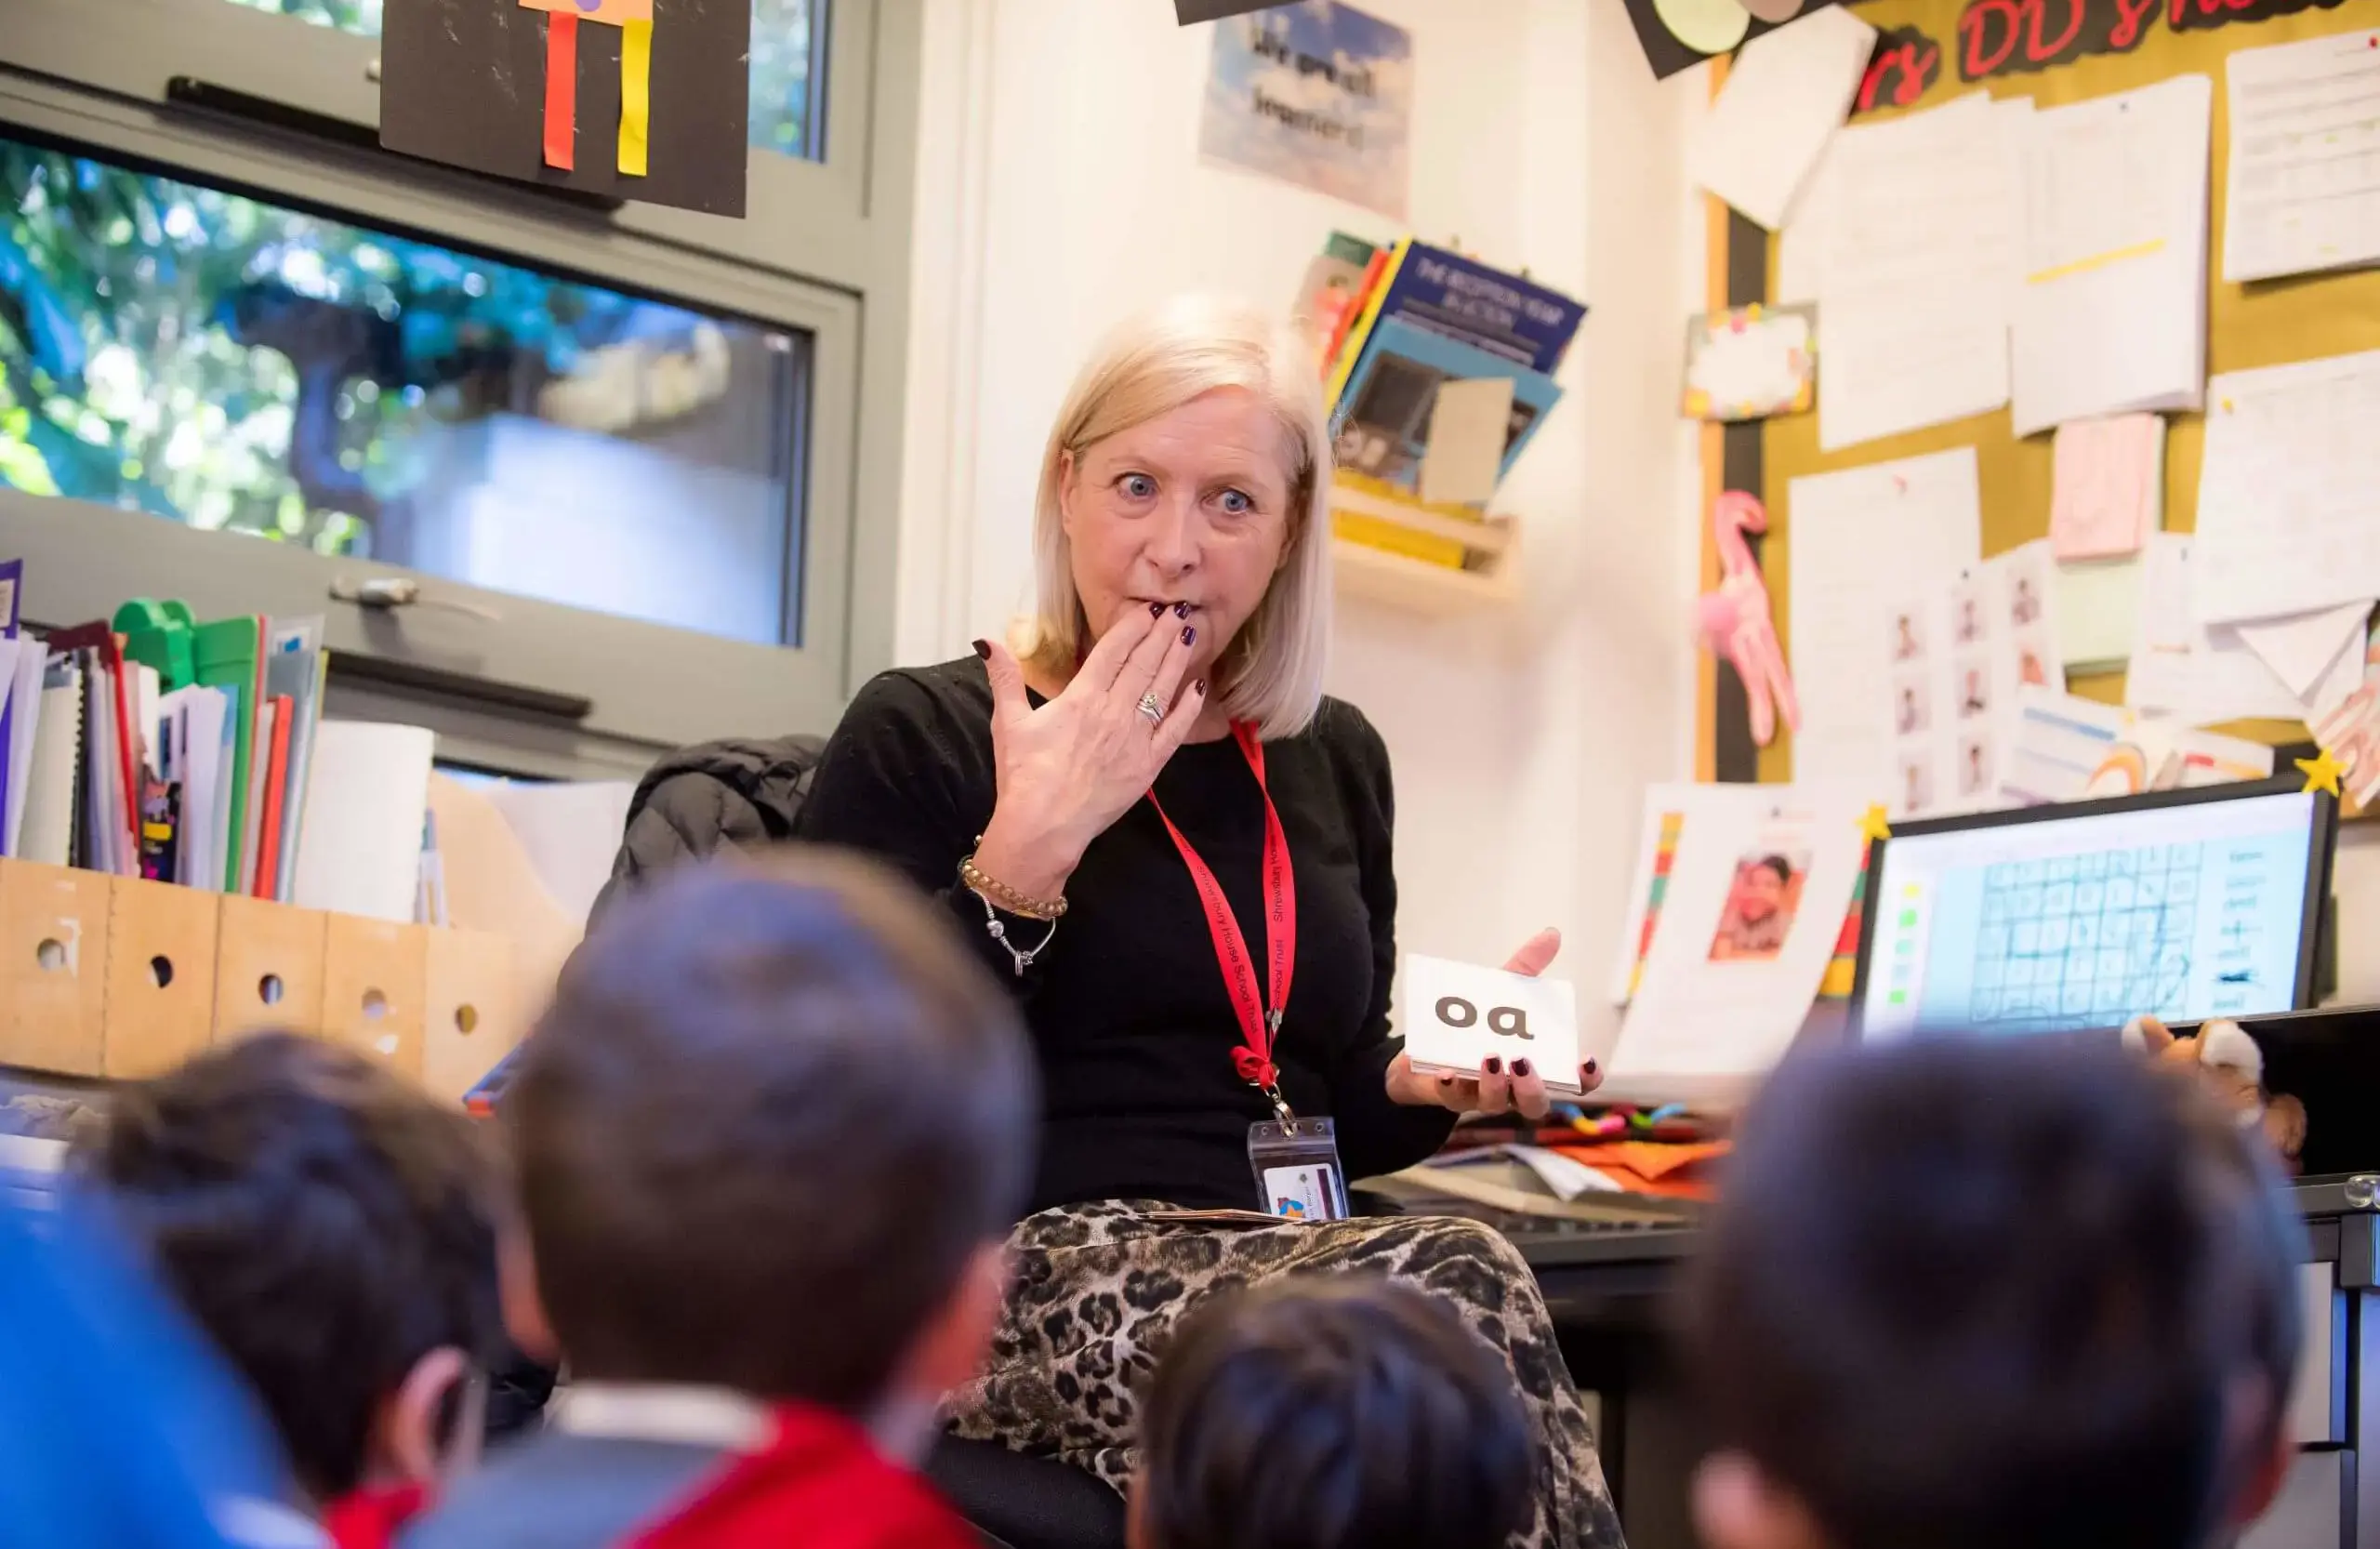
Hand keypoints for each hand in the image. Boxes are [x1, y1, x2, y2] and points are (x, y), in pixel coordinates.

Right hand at [971, 607, 1204, 897]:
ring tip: (1189, 634)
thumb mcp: (1009, 722)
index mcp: (1081, 698)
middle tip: (1178, 611)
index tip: (1147, 610)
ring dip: (1176, 660)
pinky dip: (1188, 707)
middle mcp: (1113, 712)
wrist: (1045, 827)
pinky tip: (1198, 687)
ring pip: (1161, 689)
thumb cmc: (1024, 775)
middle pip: (1143, 664)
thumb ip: (1004, 677)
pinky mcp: (1148, 765)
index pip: (1113, 652)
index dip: (1132, 627)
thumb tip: (987, 640)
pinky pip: (1175, 730)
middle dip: (1161, 635)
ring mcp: (1135, 738)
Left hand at [1385, 929, 1605, 1120]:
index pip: (1570, 1083)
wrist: (1424, 1043)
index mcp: (1535, 1068)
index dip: (1584, 1079)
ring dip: (1494, 1085)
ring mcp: (1480, 1095)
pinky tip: (1447, 1071)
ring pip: (1494, 1104)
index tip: (1585, 1060)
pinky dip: (1451, 1086)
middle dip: (1533, 1088)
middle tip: (1523, 1060)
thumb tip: (1552, 934)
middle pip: (1535, 1104)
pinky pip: (1452, 1098)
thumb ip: (1525, 968)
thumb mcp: (1500, 992)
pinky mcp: (1448, 1095)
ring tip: (1490, 1057)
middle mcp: (1513, 1089)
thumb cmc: (1475, 1024)